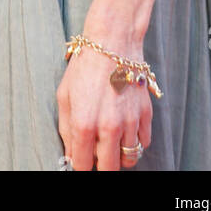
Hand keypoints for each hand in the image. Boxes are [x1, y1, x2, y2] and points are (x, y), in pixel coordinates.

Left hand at [57, 37, 151, 170]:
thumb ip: (66, 129)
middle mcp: (109, 128)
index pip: (83, 165)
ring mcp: (130, 122)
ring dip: (119, 154)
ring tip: (111, 139)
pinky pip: (143, 143)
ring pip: (129, 159)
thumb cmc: (85, 66)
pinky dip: (135, 141)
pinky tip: (125, 127)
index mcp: (84, 124)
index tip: (81, 161)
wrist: (113, 41)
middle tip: (97, 154)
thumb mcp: (64, 95)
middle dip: (101, 166)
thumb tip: (71, 155)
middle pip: (109, 169)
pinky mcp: (145, 115)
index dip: (80, 166)